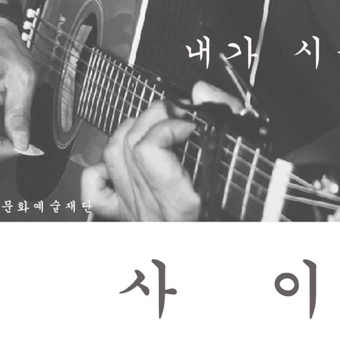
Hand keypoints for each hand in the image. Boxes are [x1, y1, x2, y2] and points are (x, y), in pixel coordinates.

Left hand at [81, 80, 238, 220]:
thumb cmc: (240, 213)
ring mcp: (136, 215)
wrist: (236, 247)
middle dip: (154, 115)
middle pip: (129, 143)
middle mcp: (152, 212)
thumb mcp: (243, 168)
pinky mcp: (127, 217)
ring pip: (111, 157)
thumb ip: (228, 121)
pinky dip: (103, 167)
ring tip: (156, 125)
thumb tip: (201, 92)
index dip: (170, 123)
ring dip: (131, 129)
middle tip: (178, 113)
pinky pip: (96, 190)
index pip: (149, 149)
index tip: (192, 124)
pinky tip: (124, 157)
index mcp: (180, 204)